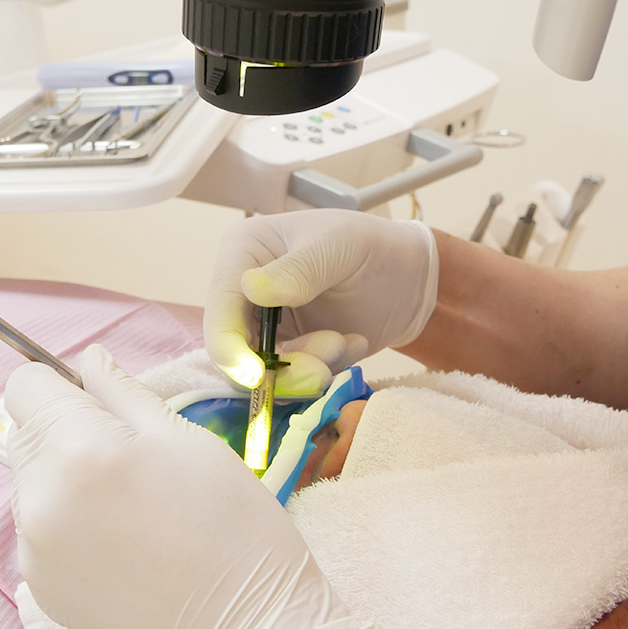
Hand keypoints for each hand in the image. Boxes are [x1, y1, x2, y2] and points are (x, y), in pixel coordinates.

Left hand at [4, 345, 365, 628]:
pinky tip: (123, 546)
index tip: (100, 404)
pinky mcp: (40, 589)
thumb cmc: (231, 525)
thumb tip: (88, 361)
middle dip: (66, 432)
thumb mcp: (186, 439)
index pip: (25, 387)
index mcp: (77, 451)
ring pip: (31, 485)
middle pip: (24, 435)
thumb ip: (123, 393)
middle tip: (131, 462)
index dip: (62, 385)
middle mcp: (38, 501)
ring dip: (65, 480)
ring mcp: (33, 552)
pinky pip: (40, 532)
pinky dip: (69, 527)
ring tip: (131, 510)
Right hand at [205, 209, 438, 393]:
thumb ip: (299, 269)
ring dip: (307, 370)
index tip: (257, 377)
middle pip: (234, 352)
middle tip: (321, 370)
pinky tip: (352, 343)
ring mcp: (264, 328)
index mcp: (241, 255)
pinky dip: (324, 372)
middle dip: (279, 369)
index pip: (219, 311)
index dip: (230, 350)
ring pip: (265, 373)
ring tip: (346, 342)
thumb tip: (250, 287)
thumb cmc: (370, 247)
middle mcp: (243, 294)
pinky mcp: (288, 353)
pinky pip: (293, 382)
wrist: (408, 278)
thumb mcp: (338, 246)